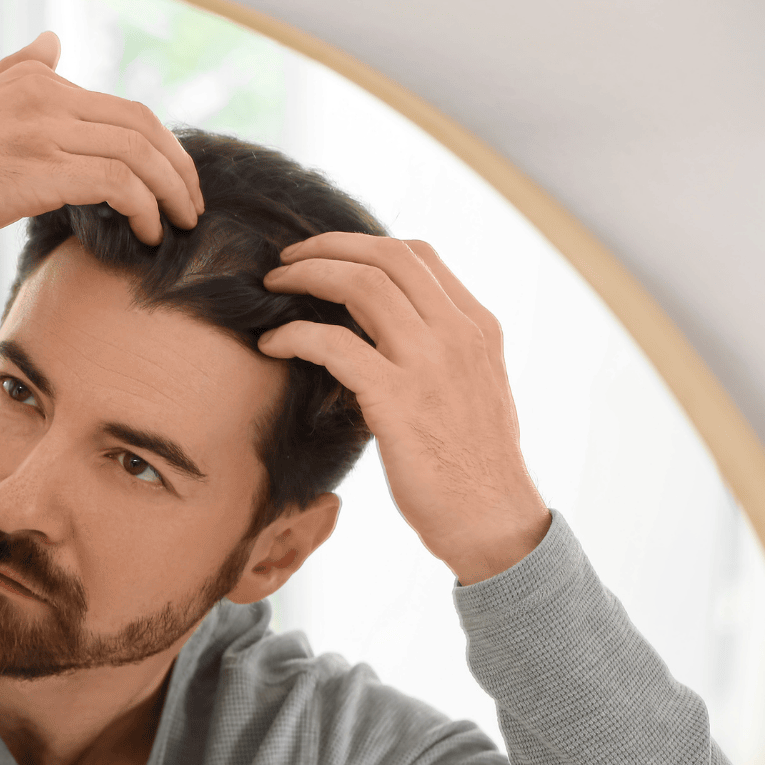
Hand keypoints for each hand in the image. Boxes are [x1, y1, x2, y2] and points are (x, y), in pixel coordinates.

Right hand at [0, 32, 203, 250]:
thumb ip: (19, 71)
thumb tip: (53, 44)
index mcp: (38, 83)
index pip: (125, 109)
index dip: (162, 147)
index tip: (173, 183)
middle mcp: (47, 98)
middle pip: (143, 126)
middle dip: (179, 170)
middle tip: (192, 207)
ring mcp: (43, 133)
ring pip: (137, 154)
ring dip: (170, 194)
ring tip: (177, 226)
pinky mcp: (36, 172)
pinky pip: (115, 183)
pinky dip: (142, 208)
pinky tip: (144, 234)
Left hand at [257, 234, 549, 584]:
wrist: (493, 521)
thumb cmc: (472, 467)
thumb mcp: (468, 390)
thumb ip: (437, 353)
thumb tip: (383, 335)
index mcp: (476, 326)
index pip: (417, 255)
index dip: (361, 243)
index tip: (323, 254)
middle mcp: (458, 334)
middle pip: (386, 256)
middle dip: (326, 247)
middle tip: (286, 260)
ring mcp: (430, 363)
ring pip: (361, 286)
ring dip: (307, 277)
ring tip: (272, 286)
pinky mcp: (398, 399)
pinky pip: (334, 344)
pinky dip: (295, 334)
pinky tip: (272, 343)